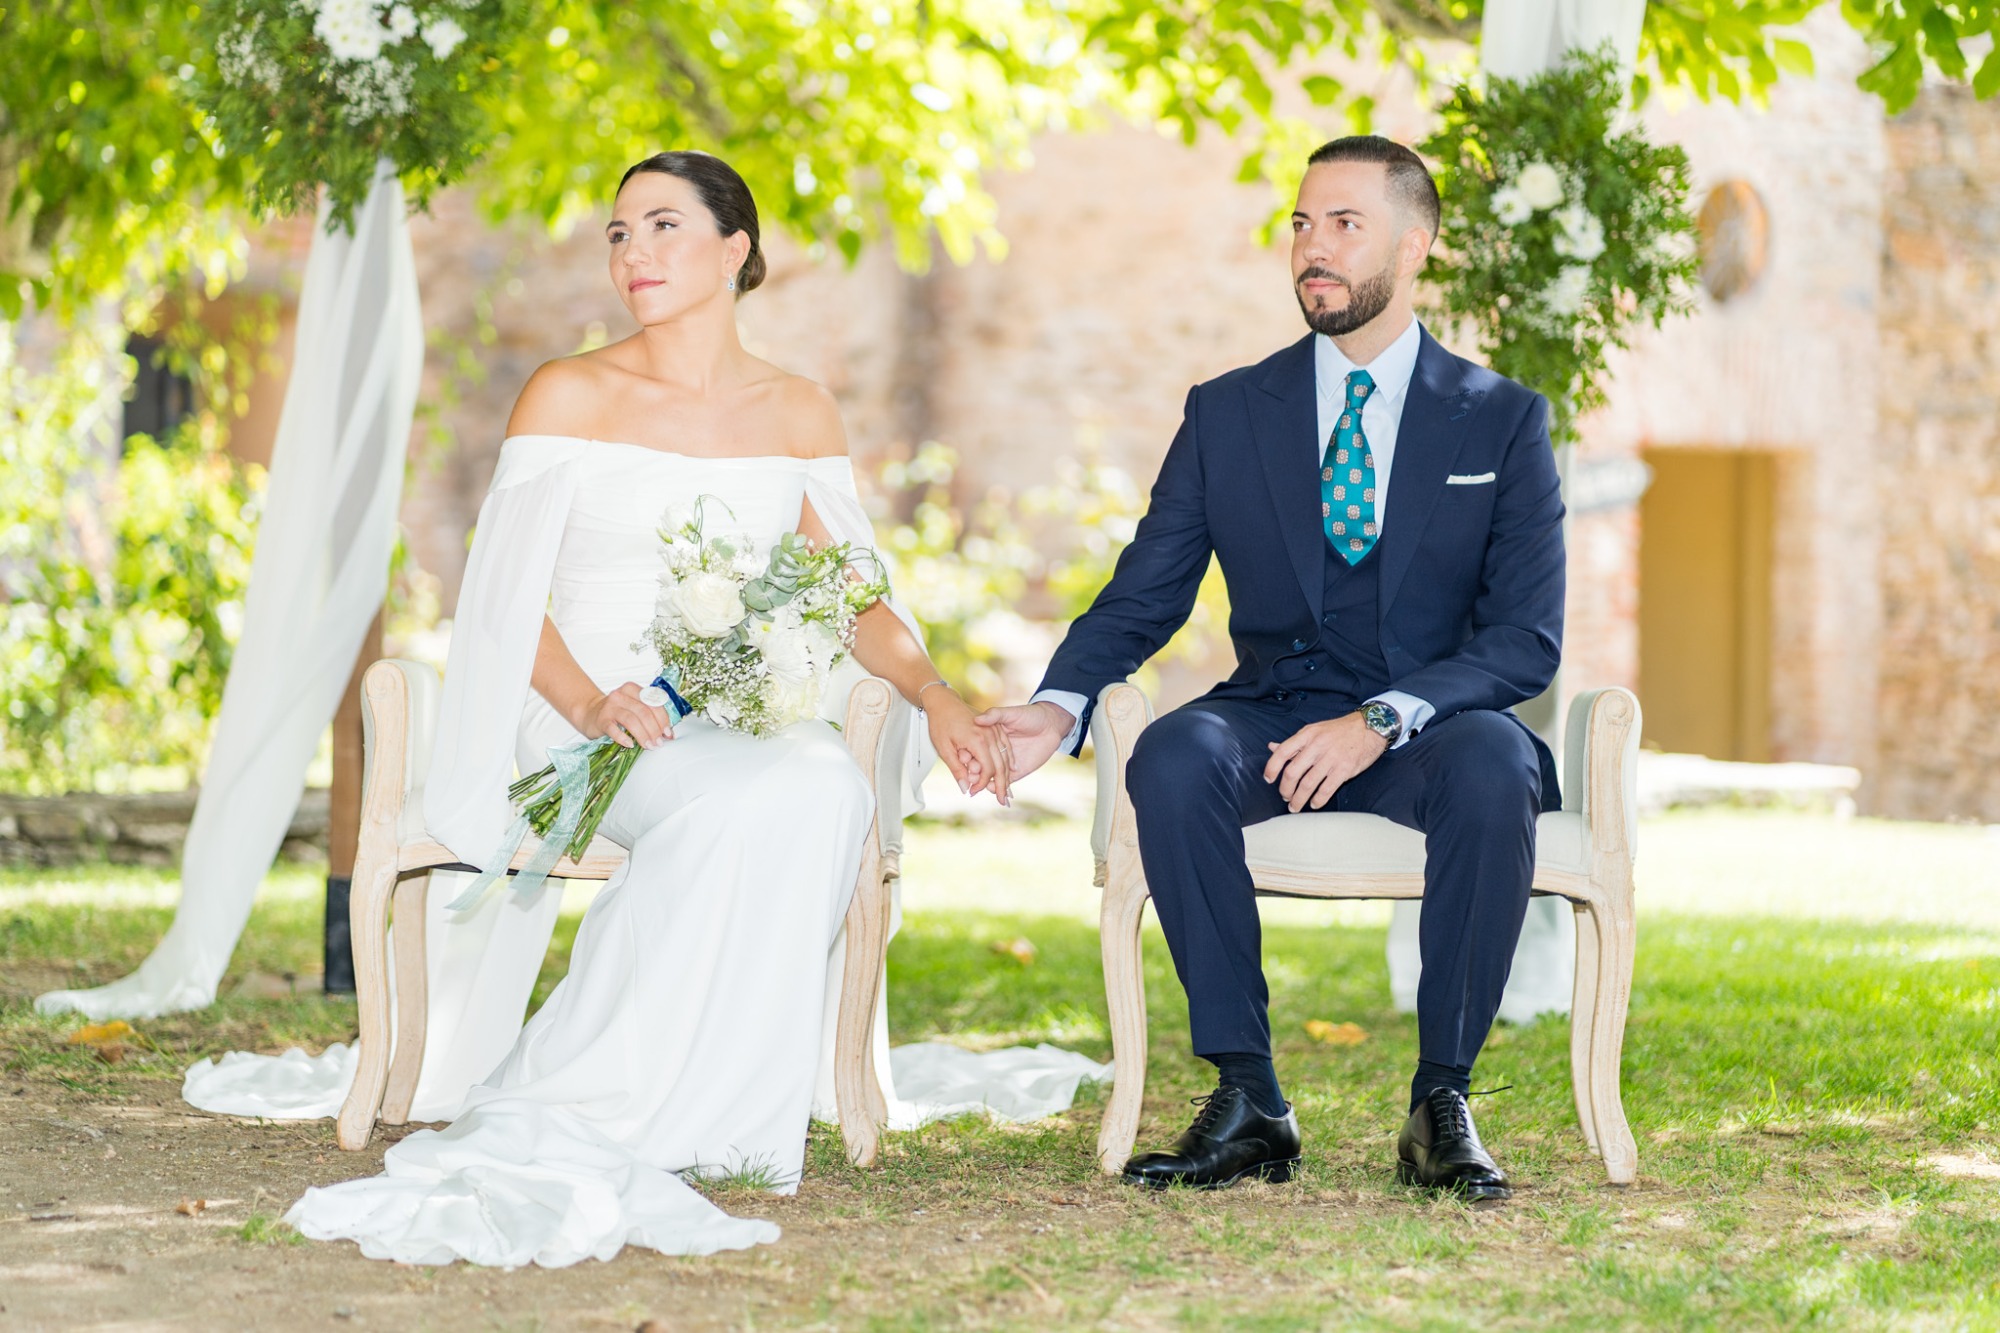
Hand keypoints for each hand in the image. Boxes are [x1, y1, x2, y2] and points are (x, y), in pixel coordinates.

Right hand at [576, 682, 673, 748]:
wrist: (590, 713)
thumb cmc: (617, 712)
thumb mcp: (633, 707)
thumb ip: (650, 715)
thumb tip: (668, 733)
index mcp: (632, 689)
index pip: (653, 703)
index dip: (663, 719)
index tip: (668, 733)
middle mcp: (621, 695)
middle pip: (643, 712)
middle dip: (654, 730)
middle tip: (659, 743)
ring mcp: (610, 707)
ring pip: (631, 720)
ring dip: (643, 735)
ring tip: (649, 746)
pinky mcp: (601, 720)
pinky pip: (613, 729)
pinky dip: (623, 738)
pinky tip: (630, 745)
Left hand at [922, 687, 1012, 803]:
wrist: (944, 701)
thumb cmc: (941, 723)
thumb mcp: (944, 748)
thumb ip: (956, 769)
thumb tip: (965, 788)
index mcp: (978, 740)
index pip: (987, 769)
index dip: (982, 784)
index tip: (973, 791)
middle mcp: (990, 735)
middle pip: (1001, 765)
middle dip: (1002, 785)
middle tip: (1003, 801)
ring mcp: (994, 730)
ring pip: (1006, 757)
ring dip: (1007, 775)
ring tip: (1007, 790)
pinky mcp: (995, 727)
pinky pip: (1006, 746)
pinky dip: (1008, 761)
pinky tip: (1011, 770)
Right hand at [974, 700, 1074, 783]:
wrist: (1050, 725)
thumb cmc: (1030, 715)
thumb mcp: (1010, 713)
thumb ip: (995, 715)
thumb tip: (977, 719)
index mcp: (990, 738)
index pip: (974, 749)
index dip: (967, 754)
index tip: (961, 757)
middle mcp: (994, 752)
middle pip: (980, 765)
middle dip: (973, 772)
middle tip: (969, 776)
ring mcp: (1005, 763)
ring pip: (990, 776)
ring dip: (983, 782)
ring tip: (977, 785)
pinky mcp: (1016, 772)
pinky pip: (1004, 782)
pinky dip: (997, 788)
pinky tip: (992, 788)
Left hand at [1263, 712, 1386, 811]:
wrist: (1370, 727)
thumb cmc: (1340, 730)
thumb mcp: (1314, 730)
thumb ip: (1294, 742)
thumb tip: (1272, 747)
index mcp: (1307, 735)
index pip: (1282, 752)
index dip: (1272, 767)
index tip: (1268, 779)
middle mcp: (1317, 746)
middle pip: (1292, 772)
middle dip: (1285, 789)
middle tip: (1285, 797)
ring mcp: (1331, 758)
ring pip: (1308, 784)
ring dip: (1298, 799)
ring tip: (1295, 806)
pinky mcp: (1344, 770)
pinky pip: (1326, 790)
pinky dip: (1317, 800)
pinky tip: (1313, 804)